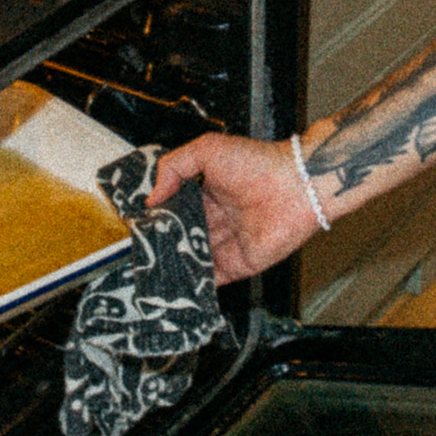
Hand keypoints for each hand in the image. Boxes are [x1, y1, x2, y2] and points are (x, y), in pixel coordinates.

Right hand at [148, 134, 321, 283]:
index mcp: (208, 193)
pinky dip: (194, 283)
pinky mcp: (239, 265)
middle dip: (162, 244)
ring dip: (174, 265)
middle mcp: (217, 220)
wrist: (298, 185)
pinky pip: (213, 278)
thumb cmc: (260, 163)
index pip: (176, 210)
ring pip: (193, 259)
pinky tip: (173, 284)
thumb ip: (173, 167)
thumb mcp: (207, 150)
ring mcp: (228, 244)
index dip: (158, 217)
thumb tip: (152, 197)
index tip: (137, 225)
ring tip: (149, 270)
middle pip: (182, 237)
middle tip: (140, 250)